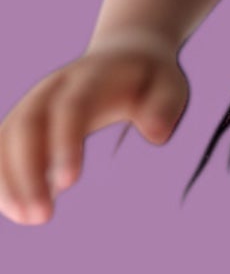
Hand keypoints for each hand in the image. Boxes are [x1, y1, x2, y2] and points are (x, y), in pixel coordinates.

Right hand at [0, 38, 189, 224]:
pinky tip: (12, 209)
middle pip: (28, 126)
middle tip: (40, 217)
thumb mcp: (169, 85)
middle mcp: (52, 88)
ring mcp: (35, 102)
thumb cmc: (150, 79)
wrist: (125, 55)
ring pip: (7, 137)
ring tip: (23, 218)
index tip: (69, 183)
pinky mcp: (27, 119)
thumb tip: (156, 135)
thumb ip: (164, 107)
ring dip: (8, 178)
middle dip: (28, 171)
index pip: (70, 109)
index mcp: (88, 78)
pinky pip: (3, 145)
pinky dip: (2, 174)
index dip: (65, 143)